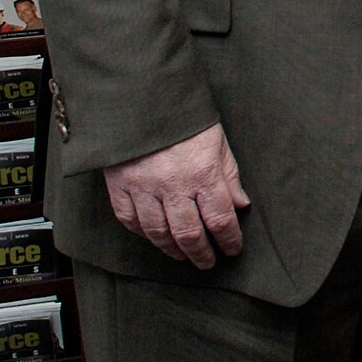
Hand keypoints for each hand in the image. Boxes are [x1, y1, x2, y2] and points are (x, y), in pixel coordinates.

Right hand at [103, 122, 249, 268]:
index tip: (232, 249)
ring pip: (159, 233)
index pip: (220, 219)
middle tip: (208, 262)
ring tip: (183, 256)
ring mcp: (144, 188)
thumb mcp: (218, 142)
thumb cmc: (184, 119)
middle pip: (190, 233)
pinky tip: (154, 239)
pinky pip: (131, 221)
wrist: (142, 99)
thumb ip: (229, 175)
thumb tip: (240, 205)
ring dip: (174, 250)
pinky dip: (144, 234)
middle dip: (202, 253)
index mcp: (203, 173)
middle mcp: (174, 186)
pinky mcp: (120, 187)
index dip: (229, 240)